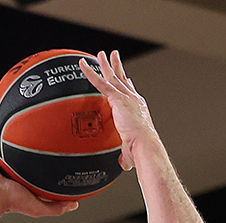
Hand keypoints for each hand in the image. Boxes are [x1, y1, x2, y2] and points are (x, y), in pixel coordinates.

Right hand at [0, 118, 79, 219]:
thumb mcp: (40, 207)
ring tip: (15, 119)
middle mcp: (9, 171)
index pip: (33, 169)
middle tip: (37, 129)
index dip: (41, 160)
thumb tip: (75, 205)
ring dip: (7, 133)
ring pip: (2, 144)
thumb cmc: (12, 202)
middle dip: (26, 142)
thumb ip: (57, 207)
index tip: (51, 150)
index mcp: (20, 181)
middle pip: (19, 153)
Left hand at [77, 50, 155, 170]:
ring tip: (100, 54)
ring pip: (112, 76)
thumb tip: (124, 166)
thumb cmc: (140, 151)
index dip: (127, 84)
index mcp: (137, 109)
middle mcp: (133, 99)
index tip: (125, 77)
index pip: (131, 93)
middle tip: (112, 56)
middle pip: (123, 79)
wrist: (144, 145)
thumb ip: (125, 156)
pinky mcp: (117, 98)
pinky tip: (82, 65)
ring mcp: (126, 96)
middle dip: (117, 67)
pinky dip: (90, 72)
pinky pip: (100, 82)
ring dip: (105, 64)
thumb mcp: (131, 152)